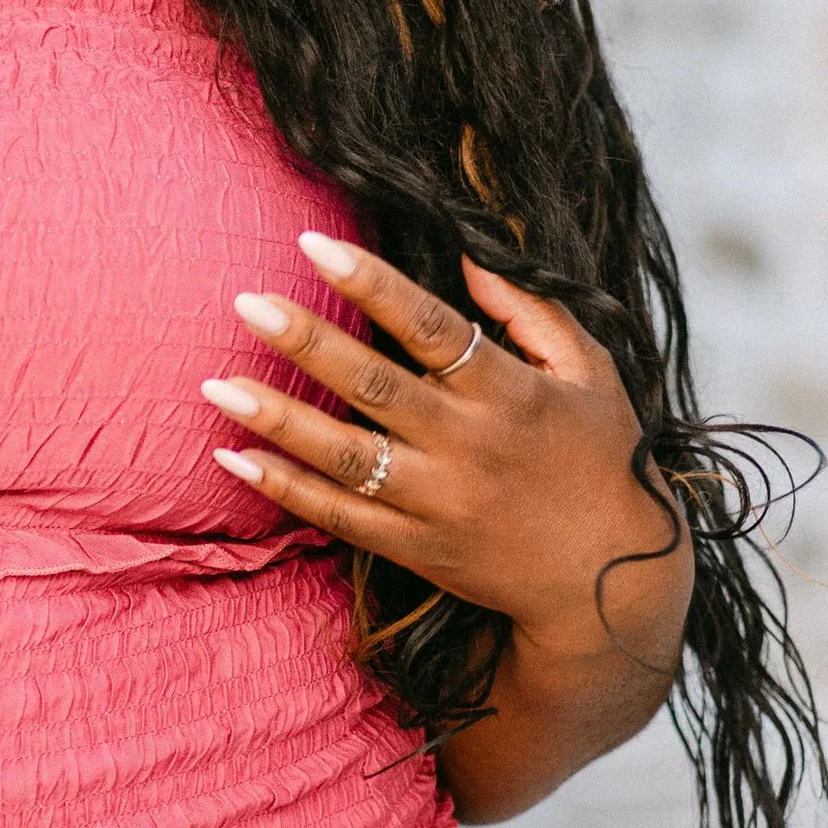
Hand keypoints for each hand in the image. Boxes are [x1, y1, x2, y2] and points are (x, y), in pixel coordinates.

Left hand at [201, 231, 691, 677]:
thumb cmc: (603, 460)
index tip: (312, 245)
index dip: (372, 285)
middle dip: (306, 342)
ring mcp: (440, 502)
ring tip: (214, 384)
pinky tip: (236, 457)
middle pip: (374, 387)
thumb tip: (469, 256)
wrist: (614, 582)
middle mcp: (469, 446)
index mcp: (510, 393)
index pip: (431, 328)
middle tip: (245, 302)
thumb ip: (533, 312)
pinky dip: (287, 488)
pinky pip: (340, 517)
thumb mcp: (592, 374)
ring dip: (277, 419)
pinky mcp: (420, 549)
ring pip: (345, 456)